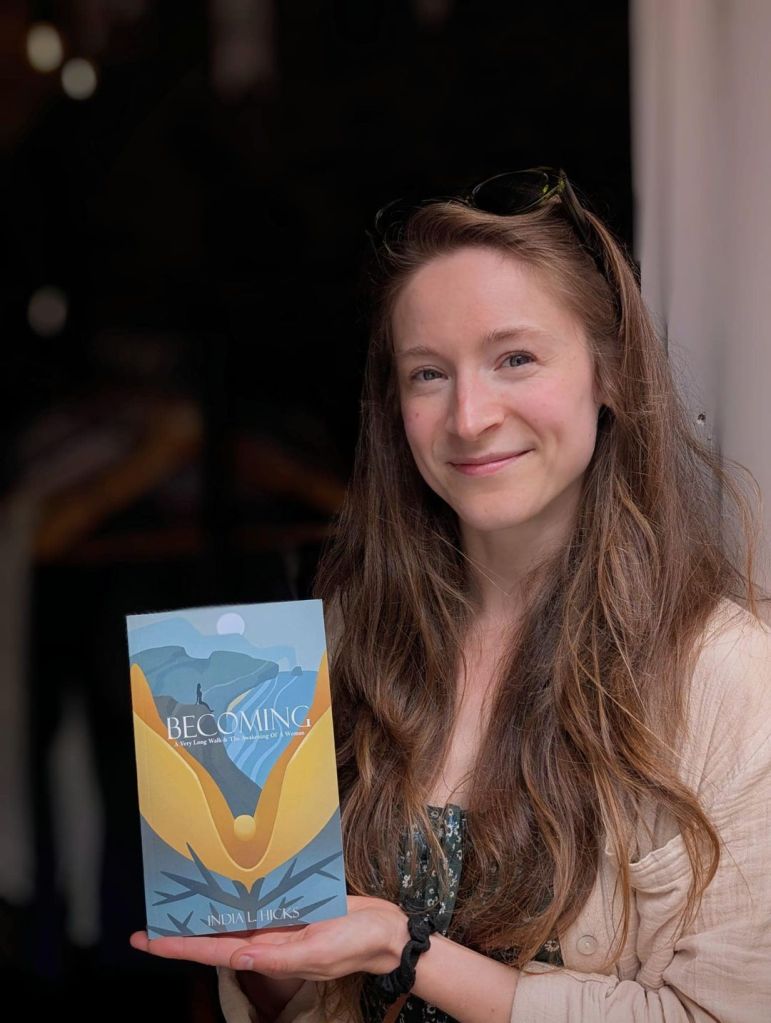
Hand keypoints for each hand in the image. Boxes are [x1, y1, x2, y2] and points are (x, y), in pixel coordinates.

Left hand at [129, 894, 408, 980]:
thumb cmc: (356, 944)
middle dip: (181, 924)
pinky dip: (239, 886)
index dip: (176, 945)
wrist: (386, 931)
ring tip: (177, 888)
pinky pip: (259, 895)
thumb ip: (280, 955)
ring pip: (232, 912)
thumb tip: (239, 954)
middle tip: (150, 908)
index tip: (144, 939)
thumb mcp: (319, 952)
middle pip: (213, 932)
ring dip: (206, 903)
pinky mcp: (292, 902)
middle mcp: (265, 937)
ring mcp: (277, 920)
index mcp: (266, 952)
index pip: (210, 951)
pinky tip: (225, 872)